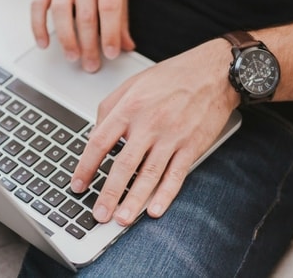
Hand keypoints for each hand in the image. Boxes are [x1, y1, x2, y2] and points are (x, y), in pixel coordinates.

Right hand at [31, 0, 135, 72]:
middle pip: (85, 15)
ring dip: (66, 39)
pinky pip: (37, 7)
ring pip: (61, 12)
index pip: (109, 8)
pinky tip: (44, 43)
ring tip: (73, 56)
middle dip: (89, 45)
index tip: (111, 53)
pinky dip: (39, 27)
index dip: (110, 34)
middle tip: (91, 64)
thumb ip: (121, 15)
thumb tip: (125, 44)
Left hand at [70, 39, 240, 224]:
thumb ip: (110, 108)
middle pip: (123, 164)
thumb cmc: (173, 77)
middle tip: (98, 214)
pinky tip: (154, 210)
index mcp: (129, 107)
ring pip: (149, 175)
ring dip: (133, 200)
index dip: (85, 166)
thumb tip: (94, 134)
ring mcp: (172, 136)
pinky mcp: (191, 146)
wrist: (214, 72)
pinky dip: (165, 195)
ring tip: (121, 219)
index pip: (99, 141)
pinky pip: (176, 175)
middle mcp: (149, 123)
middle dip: (108, 193)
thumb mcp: (133, 83)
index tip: (78, 184)